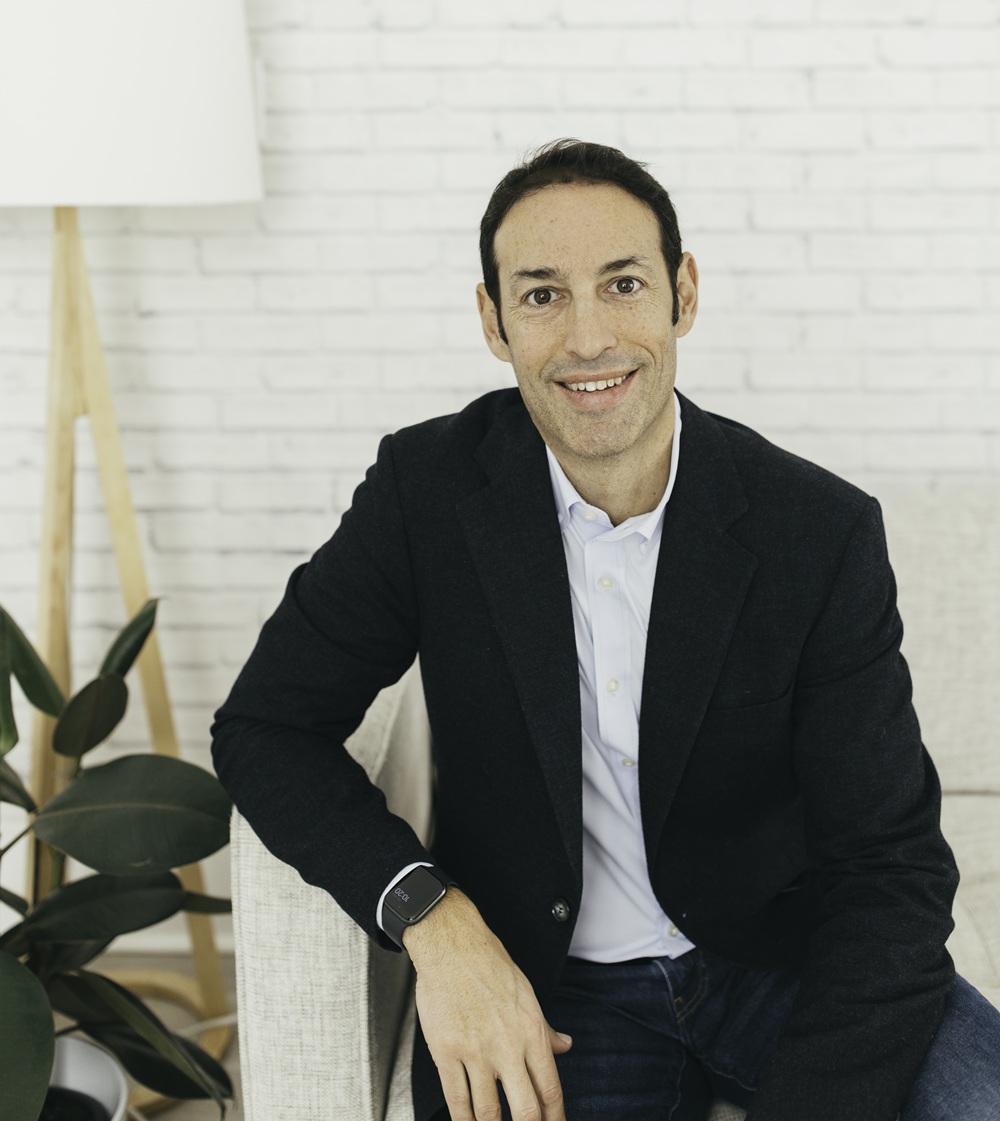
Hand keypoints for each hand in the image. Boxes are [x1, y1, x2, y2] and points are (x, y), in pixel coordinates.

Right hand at [403, 888, 571, 1120]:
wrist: (453, 945)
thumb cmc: (489, 964)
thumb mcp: (527, 994)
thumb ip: (545, 1028)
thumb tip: (565, 1046)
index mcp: (531, 1032)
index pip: (551, 1090)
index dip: (555, 1119)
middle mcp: (507, 1046)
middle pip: (526, 1111)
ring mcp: (476, 1052)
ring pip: (489, 1112)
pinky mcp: (446, 1052)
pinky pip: (457, 1099)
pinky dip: (463, 1120)